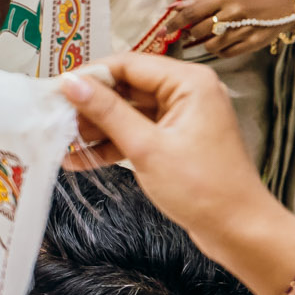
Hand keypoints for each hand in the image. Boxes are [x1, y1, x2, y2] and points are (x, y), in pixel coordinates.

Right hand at [57, 54, 294, 270]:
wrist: (239, 230)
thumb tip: (71, 83)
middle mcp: (188, 92)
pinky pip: (138, 133)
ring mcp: (183, 117)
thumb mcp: (146, 148)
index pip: (128, 64)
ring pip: (129, 112)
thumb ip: (107, 112)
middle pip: (127, 87)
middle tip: (56, 119)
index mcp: (189, 82)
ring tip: (63, 143)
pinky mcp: (177, 141)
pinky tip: (81, 160)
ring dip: (98, 128)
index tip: (56, 91)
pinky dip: (113, 145)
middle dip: (91, 105)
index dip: (90, 76)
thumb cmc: (201, 188)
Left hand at [156, 0, 294, 58]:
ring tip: (216, 34)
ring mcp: (243, 30)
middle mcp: (233, 13)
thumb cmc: (246, 0)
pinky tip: (228, 41)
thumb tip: (172, 7)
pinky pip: (224, 54)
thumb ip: (197, 1)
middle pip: (197, 31)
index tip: (161, 33)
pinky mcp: (251, 44)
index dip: (173, 24)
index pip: (190, 13)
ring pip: (209, 46)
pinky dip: (220, 50)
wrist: (281, 8)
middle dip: (192, 34)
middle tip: (196, 31)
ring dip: (206, 43)